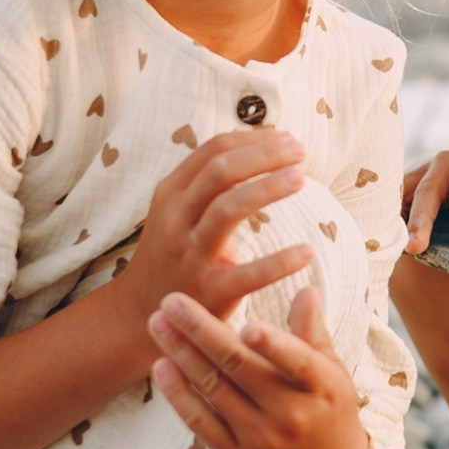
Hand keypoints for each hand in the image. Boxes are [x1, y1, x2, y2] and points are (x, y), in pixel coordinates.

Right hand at [122, 130, 313, 342]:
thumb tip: (260, 141)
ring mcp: (189, 254)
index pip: (214, 150)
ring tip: (300, 179)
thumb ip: (211, 179)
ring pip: (227, 209)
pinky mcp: (208, 291)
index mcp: (172, 193)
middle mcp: (176, 218)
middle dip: (263, 155)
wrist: (142, 310)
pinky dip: (279, 263)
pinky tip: (306, 252)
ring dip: (266, 188)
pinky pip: (248, 274)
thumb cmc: (174, 250)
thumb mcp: (179, 209)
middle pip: (220, 171)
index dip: (254, 139)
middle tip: (299, 151)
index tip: (287, 138)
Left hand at [148, 285, 367, 448]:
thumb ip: (312, 331)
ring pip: (213, 389)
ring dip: (180, 353)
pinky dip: (178, 394)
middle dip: (201, 330)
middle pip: (239, 368)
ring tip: (157, 322)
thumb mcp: (332, 370)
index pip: (296, 362)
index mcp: (320, 388)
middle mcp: (290, 416)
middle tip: (172, 301)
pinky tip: (161, 365)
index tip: (246, 322)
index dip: (272, 344)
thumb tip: (307, 290)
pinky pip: (199, 422)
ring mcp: (260, 439)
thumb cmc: (327, 408)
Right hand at [403, 144, 448, 251]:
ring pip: (407, 194)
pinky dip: (394, 220)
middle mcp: (447, 162)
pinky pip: (398, 200)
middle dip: (422, 219)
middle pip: (429, 189)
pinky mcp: (414, 182)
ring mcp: (426, 169)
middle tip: (416, 248)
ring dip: (401, 221)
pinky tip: (390, 242)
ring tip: (396, 248)